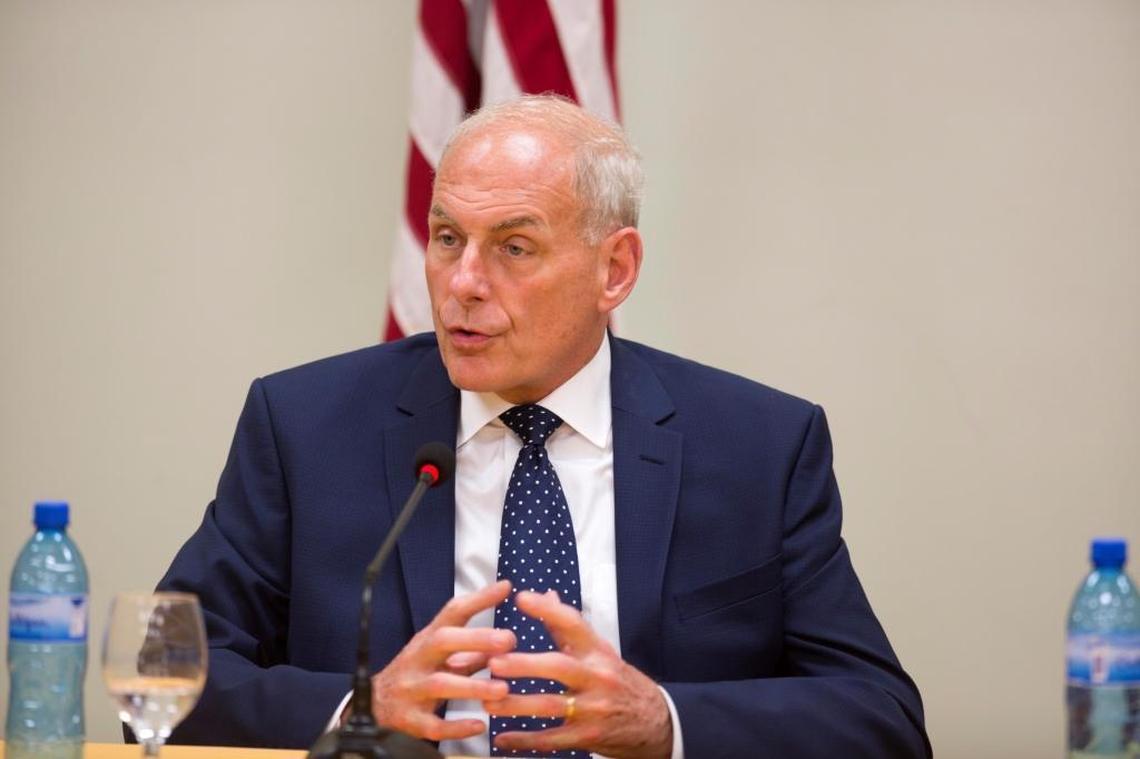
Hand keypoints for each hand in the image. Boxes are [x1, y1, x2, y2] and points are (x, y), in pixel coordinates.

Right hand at [369, 580, 515, 741]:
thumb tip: (508, 635)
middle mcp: (418, 659)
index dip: (478, 599)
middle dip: (475, 639)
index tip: (505, 587)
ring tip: (503, 689)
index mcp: (429, 640)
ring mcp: (412, 689)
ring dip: (473, 686)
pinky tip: (479, 726)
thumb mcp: (441, 656)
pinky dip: (456, 727)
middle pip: (442, 641)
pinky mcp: (410, 720)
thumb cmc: (418, 674)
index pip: (452, 613)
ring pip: (440, 684)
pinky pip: (433, 725)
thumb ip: (474, 648)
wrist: (374, 705)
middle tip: (508, 640)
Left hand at [483, 590, 672, 758]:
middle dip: (524, 664)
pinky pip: (553, 739)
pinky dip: (525, 740)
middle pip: (559, 667)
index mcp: (598, 652)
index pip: (574, 624)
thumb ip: (567, 627)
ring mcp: (593, 709)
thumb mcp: (600, 652)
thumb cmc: (620, 681)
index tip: (522, 599)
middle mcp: (597, 677)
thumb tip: (547, 594)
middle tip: (494, 662)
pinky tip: (501, 738)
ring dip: (517, 705)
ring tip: (488, 701)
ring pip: (551, 705)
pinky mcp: (588, 737)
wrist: (656, 722)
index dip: (548, 610)